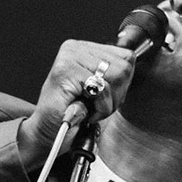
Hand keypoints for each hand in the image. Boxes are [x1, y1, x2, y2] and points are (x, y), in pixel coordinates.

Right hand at [17, 39, 136, 167]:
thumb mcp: (100, 91)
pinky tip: (82, 111)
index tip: (104, 98)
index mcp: (85, 49)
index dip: (122, 85)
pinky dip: (97, 108)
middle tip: (95, 106)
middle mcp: (75, 48)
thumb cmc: (72, 115)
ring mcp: (69, 57)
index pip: (126, 57)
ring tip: (87, 108)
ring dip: (106, 103)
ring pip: (116, 76)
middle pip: (124, 67)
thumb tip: (132, 61)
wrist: (49, 133)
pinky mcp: (65, 71)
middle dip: (116, 95)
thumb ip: (115, 75)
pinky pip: (101, 89)